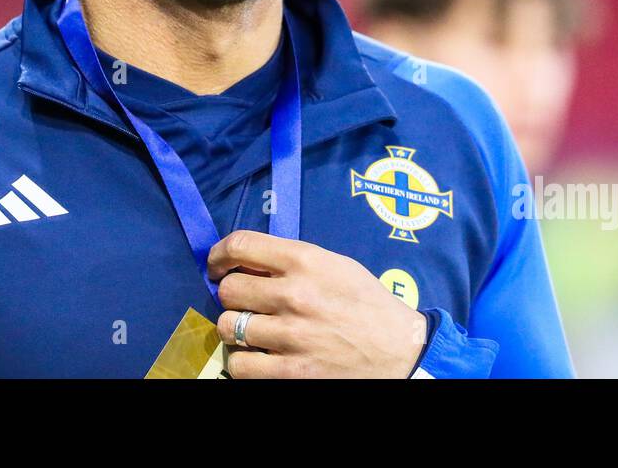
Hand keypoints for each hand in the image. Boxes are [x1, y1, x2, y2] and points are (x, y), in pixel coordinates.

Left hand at [207, 230, 426, 377]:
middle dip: (232, 296)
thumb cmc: (366, 303)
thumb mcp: (335, 265)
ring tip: (254, 331)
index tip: (217, 265)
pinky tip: (260, 357)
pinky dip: (245, 362)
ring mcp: (291, 336)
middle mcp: (294, 294)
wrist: (400, 350)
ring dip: (237, 330)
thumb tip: (247, 262)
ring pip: (229, 327)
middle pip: (228, 289)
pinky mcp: (291, 373)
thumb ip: (293, 260)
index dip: (219, 255)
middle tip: (245, 303)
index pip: (240, 245)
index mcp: (305, 261)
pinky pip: (240, 365)